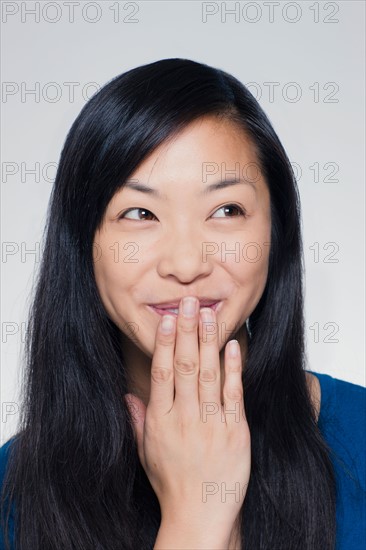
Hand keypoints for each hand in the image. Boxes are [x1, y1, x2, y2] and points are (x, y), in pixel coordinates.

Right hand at [124, 296, 250, 537]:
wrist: (200, 515)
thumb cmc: (171, 483)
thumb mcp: (145, 453)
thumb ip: (137, 420)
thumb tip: (127, 395)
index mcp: (161, 421)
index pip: (163, 373)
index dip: (166, 344)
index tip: (167, 319)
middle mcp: (185, 418)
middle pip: (187, 367)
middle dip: (187, 331)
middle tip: (188, 302)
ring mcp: (212, 424)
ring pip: (210, 374)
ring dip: (209, 342)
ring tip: (208, 314)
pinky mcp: (236, 432)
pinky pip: (235, 395)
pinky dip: (234, 369)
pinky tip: (233, 346)